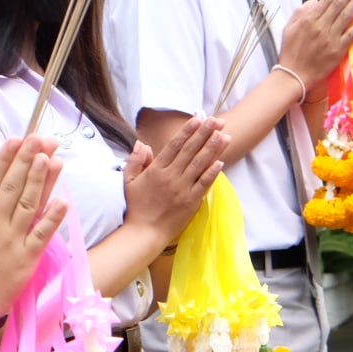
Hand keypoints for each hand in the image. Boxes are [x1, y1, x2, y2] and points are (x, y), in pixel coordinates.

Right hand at [0, 136, 66, 317]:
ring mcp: (13, 242)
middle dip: (28, 160)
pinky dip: (53, 218)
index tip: (16, 139)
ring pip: (30, 205)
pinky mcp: (27, 260)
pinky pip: (43, 236)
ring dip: (42, 180)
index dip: (5, 158)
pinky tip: (63, 200)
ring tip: (52, 158)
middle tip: (41, 138)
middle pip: (14, 186)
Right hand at [122, 115, 227, 243]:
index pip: (174, 145)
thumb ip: (135, 161)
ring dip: (213, 148)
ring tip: (224, 135)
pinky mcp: (191, 202)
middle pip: (190, 150)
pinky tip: (221, 161)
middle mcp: (170, 176)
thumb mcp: (128, 181)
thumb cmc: (136, 207)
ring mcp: (182, 189)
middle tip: (217, 120)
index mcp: (156, 170)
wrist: (144, 233)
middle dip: (205, 133)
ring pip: (200, 164)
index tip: (198, 118)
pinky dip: (213, 172)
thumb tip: (142, 143)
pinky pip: (204, 184)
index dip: (187, 131)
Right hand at [278, 0, 352, 83]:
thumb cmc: (290, 52)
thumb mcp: (289, 28)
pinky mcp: (338, 51)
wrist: (293, 75)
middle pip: (340, 3)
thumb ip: (301, 12)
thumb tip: (315, 0)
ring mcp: (330, 38)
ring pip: (347, 16)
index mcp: (309, 19)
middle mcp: (321, 26)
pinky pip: (351, 35)